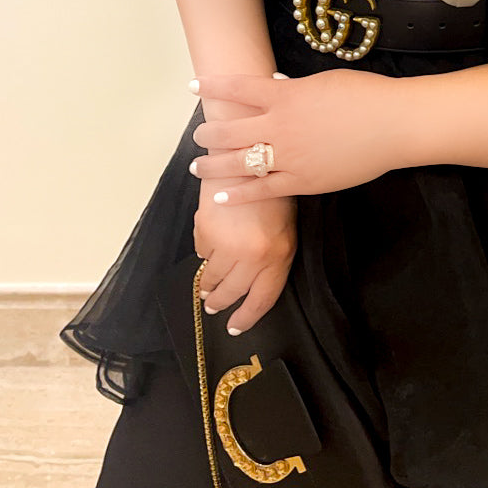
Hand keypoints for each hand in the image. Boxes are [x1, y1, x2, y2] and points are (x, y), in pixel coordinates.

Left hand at [189, 69, 406, 202]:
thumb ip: (294, 87)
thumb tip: (276, 84)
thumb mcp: (324, 82)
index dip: (212, 86)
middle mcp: (280, 126)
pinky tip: (221, 196)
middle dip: (208, 133)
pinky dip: (239, 194)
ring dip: (213, 164)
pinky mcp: (303, 181)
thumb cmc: (365, 95)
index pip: (238, 88)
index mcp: (285, 95)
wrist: (394, 124)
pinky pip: (263, 191)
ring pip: (239, 163)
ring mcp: (290, 157)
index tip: (193, 86)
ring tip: (197, 166)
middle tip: (199, 135)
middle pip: (230, 131)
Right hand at [193, 178, 296, 333]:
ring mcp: (228, 244)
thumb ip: (272, 259)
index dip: (247, 318)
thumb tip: (252, 287)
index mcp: (278, 255)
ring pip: (212, 277)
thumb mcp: (285, 230)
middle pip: (232, 293)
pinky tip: (211, 242)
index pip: (261, 299)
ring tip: (208, 285)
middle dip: (221, 302)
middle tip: (214, 305)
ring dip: (208, 283)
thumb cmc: (272, 194)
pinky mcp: (207, 231)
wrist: (251, 160)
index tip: (236, 327)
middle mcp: (253, 255)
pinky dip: (205, 251)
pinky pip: (202, 252)